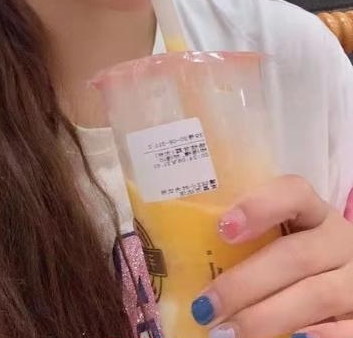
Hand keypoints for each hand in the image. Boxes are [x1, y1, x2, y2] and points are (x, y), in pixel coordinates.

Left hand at [189, 175, 352, 337]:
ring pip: (315, 295)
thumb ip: (242, 240)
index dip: (259, 206)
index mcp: (313, 211)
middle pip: (294, 255)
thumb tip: (179, 260)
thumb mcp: (276, 239)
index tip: (223, 229)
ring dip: (266, 317)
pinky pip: (345, 329)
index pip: (294, 192)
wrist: (340, 279)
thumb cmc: (292, 255)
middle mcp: (337, 240)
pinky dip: (316, 337)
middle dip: (245, 283)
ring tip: (227, 334)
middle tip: (206, 306)